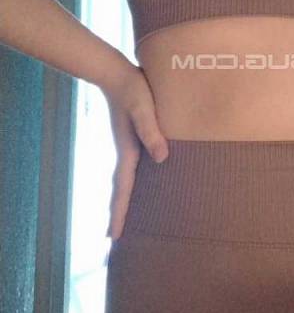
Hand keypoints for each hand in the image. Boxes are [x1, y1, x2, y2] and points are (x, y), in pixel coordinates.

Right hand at [102, 62, 168, 239]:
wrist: (116, 73)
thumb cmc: (132, 89)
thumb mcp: (144, 109)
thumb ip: (151, 131)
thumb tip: (162, 159)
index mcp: (128, 151)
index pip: (123, 190)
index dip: (120, 213)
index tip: (112, 237)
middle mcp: (126, 153)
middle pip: (122, 190)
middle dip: (118, 214)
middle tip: (114, 239)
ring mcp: (128, 146)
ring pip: (127, 180)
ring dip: (125, 200)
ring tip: (124, 218)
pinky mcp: (134, 138)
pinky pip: (133, 168)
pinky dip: (133, 182)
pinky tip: (143, 182)